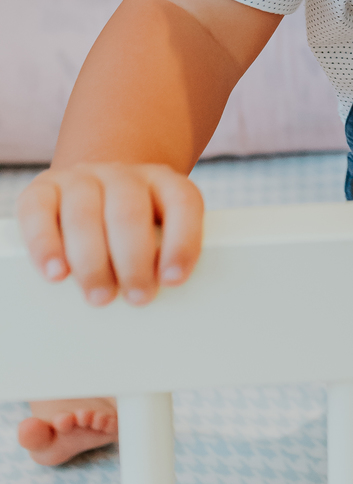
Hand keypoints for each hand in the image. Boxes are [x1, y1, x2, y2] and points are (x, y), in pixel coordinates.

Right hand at [17, 164, 203, 306]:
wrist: (89, 192)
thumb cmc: (129, 231)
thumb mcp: (155, 235)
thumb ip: (162, 259)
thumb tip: (161, 309)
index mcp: (162, 182)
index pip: (182, 201)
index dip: (182, 240)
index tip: (173, 280)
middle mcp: (122, 175)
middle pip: (129, 212)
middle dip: (134, 260)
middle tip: (138, 297)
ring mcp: (80, 178)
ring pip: (84, 214)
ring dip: (93, 261)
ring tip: (100, 296)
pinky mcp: (41, 189)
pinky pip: (38, 211)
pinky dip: (45, 245)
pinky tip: (56, 274)